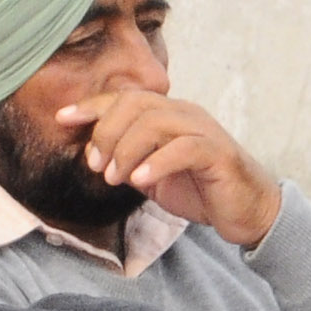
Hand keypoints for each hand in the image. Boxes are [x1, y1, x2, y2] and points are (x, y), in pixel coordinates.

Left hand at [57, 90, 282, 247]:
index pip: (124, 99)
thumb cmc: (202, 191)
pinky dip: (156, 163)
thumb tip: (94, 157)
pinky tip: (140, 181)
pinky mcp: (217, 153)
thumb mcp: (154, 175)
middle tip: (96, 165)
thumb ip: (128, 160)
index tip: (63, 118)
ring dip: (126, 149)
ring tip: (115, 178)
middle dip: (106, 132)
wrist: (248, 211)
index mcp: (168, 114)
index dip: (91, 106)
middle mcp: (184, 114)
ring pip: (155, 122)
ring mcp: (203, 130)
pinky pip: (182, 148)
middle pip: (135, 104)